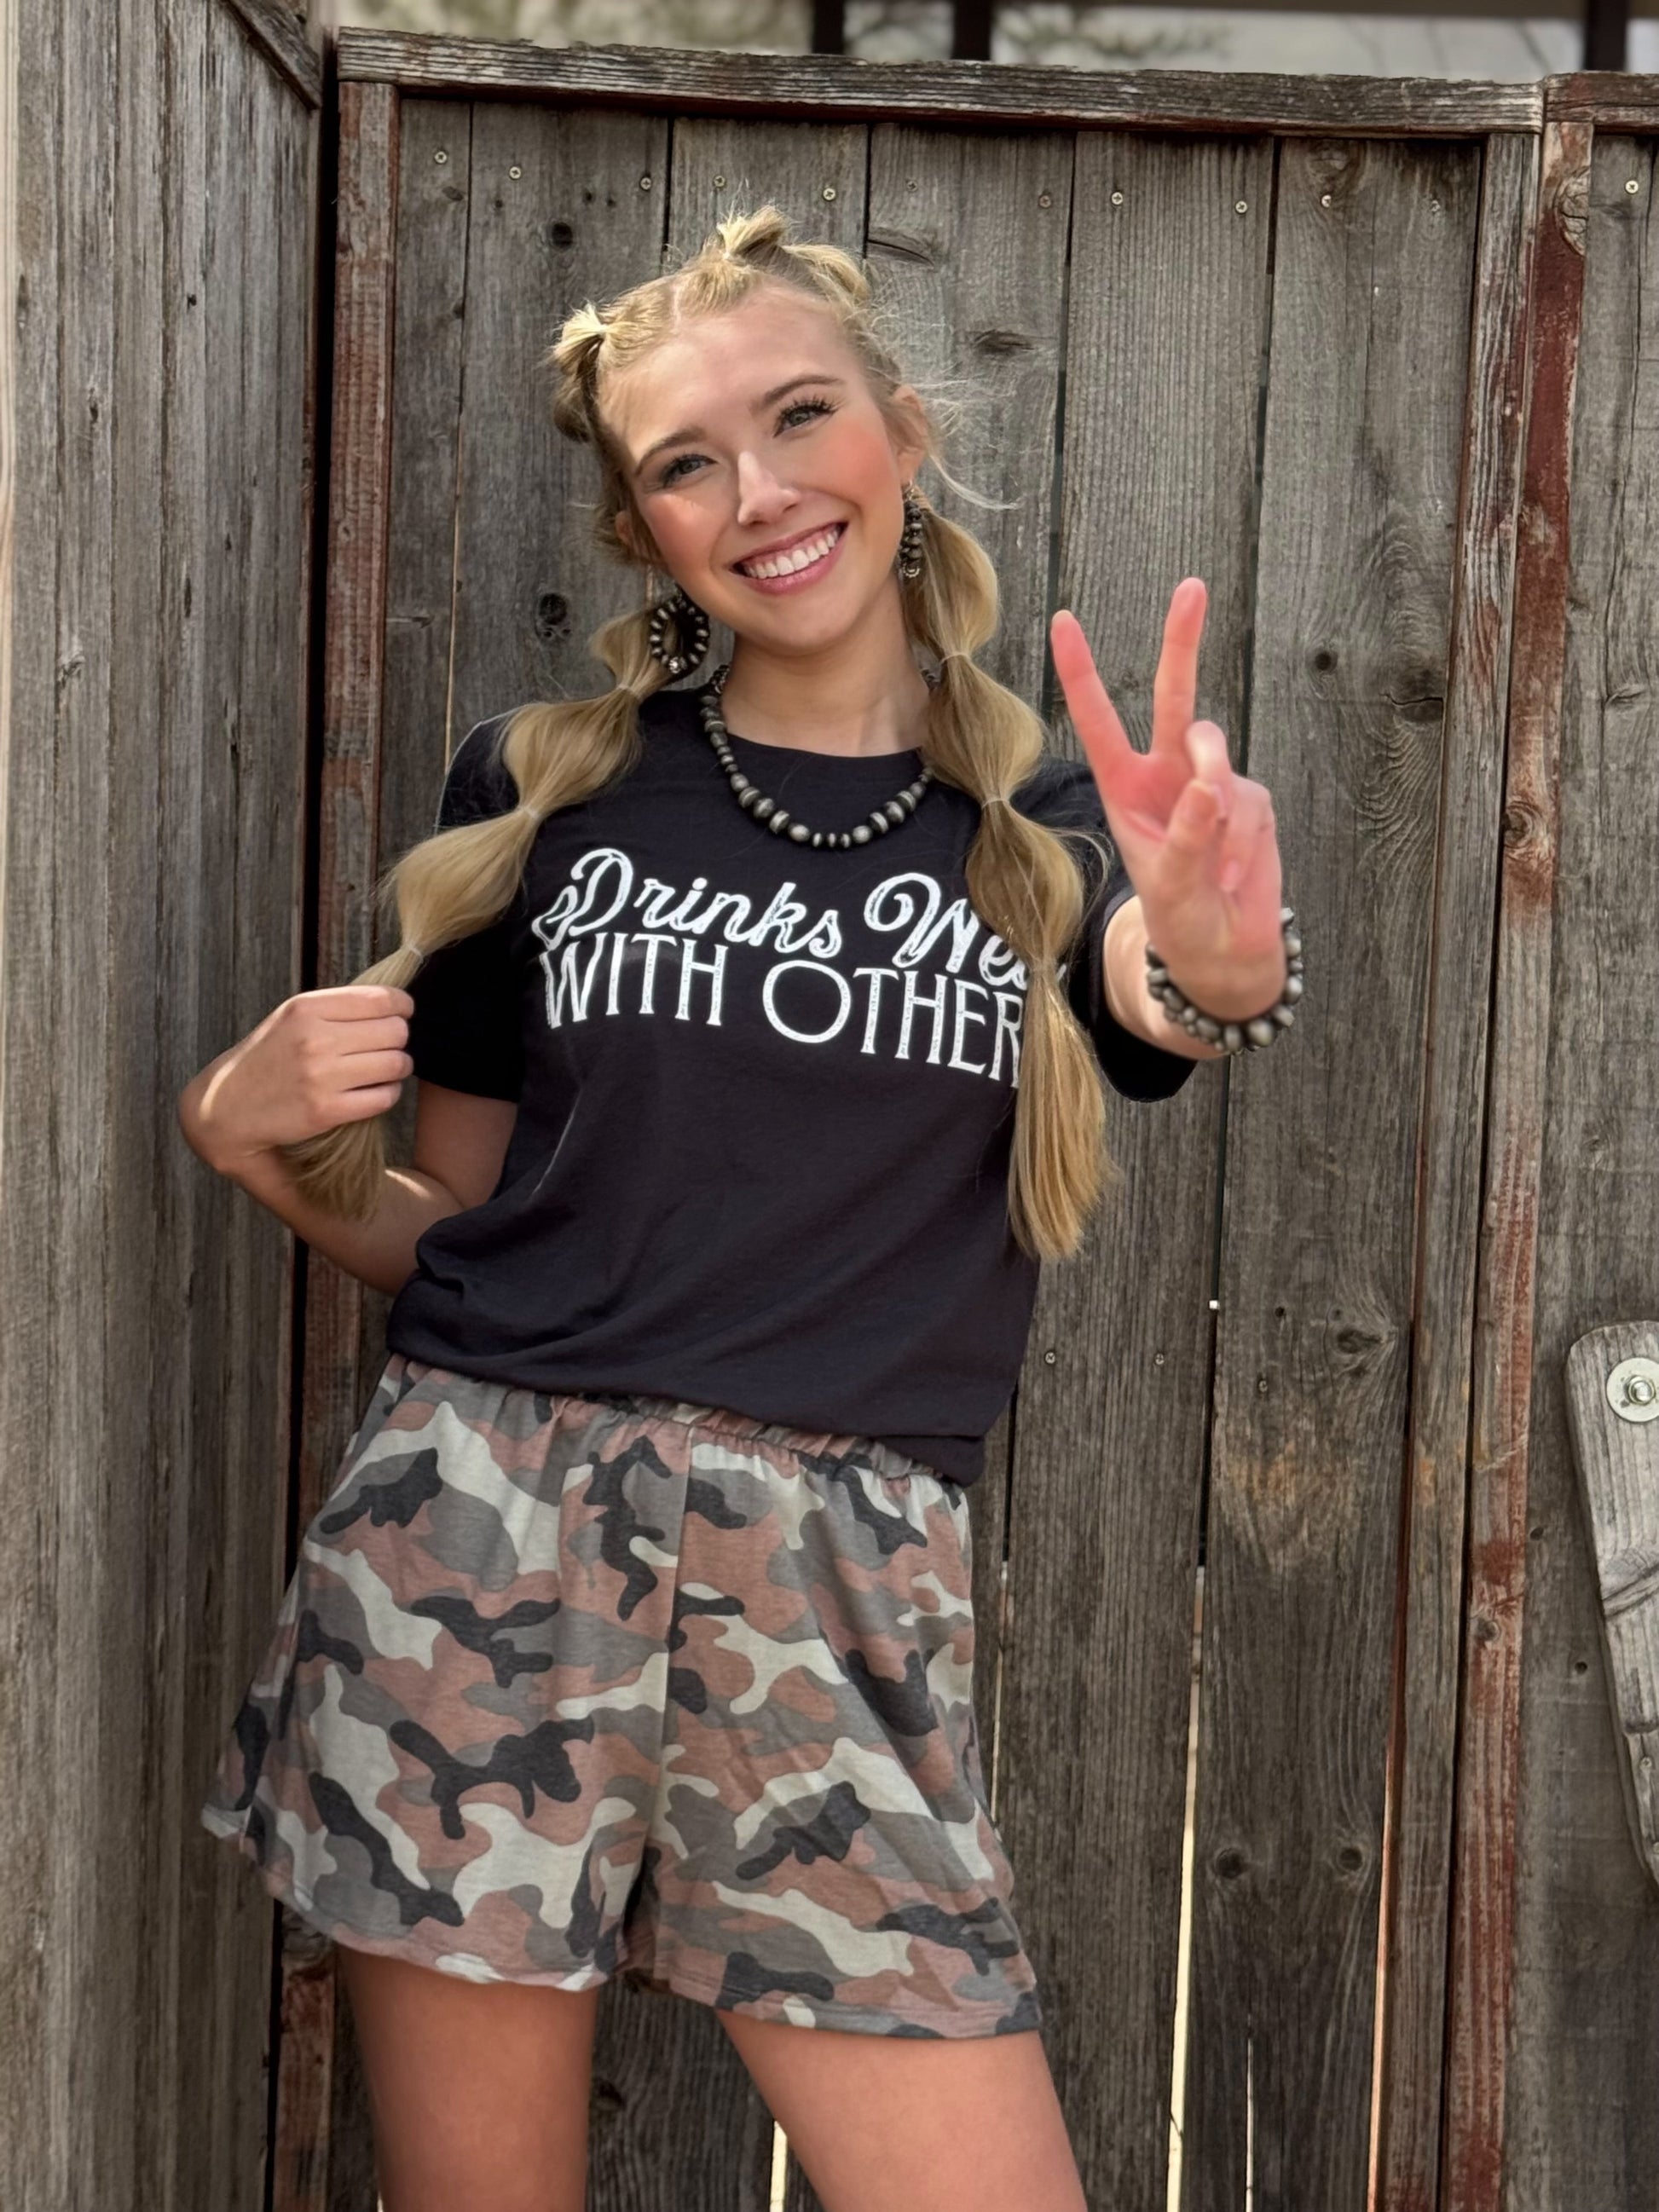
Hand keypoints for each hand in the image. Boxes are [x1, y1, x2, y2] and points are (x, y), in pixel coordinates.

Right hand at [177, 984, 416, 1177]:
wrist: (227, 1106)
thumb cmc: (269, 1058)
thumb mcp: (293, 1018)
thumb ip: (337, 1008)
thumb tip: (395, 1003)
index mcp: (307, 1008)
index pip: (382, 999)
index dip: (402, 1007)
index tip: (402, 1014)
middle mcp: (314, 1038)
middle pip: (395, 1031)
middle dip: (399, 1040)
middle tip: (389, 1047)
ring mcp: (320, 1076)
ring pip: (396, 1064)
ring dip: (398, 1068)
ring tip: (385, 1071)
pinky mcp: (326, 1110)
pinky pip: (384, 1097)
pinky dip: (387, 1094)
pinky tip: (373, 1093)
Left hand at [1049, 580, 1286, 1015]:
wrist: (1223, 947)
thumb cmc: (1180, 915)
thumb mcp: (1168, 884)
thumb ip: (1185, 836)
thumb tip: (1208, 786)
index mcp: (1125, 787)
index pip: (1099, 720)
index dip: (1081, 672)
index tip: (1064, 621)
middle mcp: (1167, 773)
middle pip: (1176, 696)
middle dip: (1183, 641)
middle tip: (1193, 587)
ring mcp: (1212, 780)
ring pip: (1216, 753)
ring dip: (1215, 805)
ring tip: (1212, 861)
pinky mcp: (1250, 798)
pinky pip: (1248, 800)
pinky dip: (1241, 840)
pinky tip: (1234, 871)